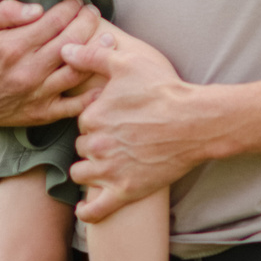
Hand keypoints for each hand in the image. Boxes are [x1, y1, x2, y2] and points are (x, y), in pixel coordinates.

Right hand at [0, 0, 105, 132]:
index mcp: (14, 46)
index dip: (70, 7)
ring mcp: (38, 93)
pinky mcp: (43, 112)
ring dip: (97, 52)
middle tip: (92, 12)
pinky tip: (103, 78)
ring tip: (106, 37)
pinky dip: (93, 94)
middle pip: (71, 41)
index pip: (55, 21)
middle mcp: (29, 70)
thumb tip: (37, 9)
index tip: (75, 0)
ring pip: (78, 70)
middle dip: (87, 21)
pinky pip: (75, 106)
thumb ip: (5, 11)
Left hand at [62, 25, 205, 222]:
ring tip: (105, 165)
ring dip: (89, 171)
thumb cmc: (163, 90)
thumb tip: (65, 48)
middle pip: (81, 147)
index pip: (80, 122)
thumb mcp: (128, 63)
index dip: (94, 120)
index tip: (110, 118)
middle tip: (115, 139)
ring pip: (81, 174)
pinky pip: (95, 209)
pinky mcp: (125, 191)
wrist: (195, 121)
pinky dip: (88, 211)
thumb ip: (92, 56)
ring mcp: (110, 170)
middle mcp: (96, 144)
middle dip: (93, 143)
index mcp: (92, 116)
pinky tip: (85, 208)